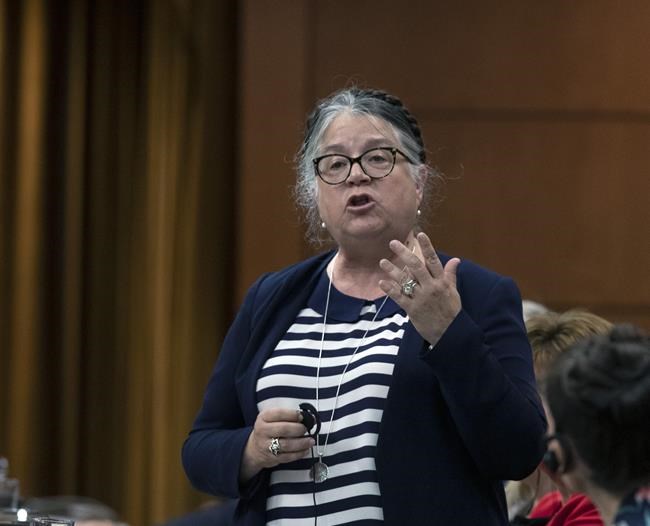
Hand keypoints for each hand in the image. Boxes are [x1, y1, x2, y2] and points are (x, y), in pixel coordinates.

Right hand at [240, 407, 314, 483]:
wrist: (255, 448)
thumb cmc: (268, 430)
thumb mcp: (272, 418)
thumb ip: (287, 416)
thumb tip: (308, 417)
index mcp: (263, 417)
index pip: (279, 414)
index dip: (293, 414)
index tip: (302, 416)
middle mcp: (263, 431)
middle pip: (284, 429)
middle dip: (299, 429)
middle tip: (306, 429)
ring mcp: (266, 446)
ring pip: (287, 444)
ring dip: (302, 443)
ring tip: (310, 441)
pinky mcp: (271, 458)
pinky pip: (288, 457)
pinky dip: (299, 453)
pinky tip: (306, 450)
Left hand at [378, 232, 460, 346]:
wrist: (449, 333)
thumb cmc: (451, 311)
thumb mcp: (453, 292)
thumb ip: (450, 275)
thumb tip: (455, 260)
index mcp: (441, 282)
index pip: (433, 260)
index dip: (427, 247)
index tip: (420, 234)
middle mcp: (431, 287)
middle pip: (416, 266)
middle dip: (404, 253)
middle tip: (393, 243)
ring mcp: (421, 298)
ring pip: (405, 281)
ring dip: (392, 270)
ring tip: (382, 261)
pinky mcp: (412, 309)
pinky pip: (399, 297)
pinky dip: (390, 290)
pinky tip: (381, 282)